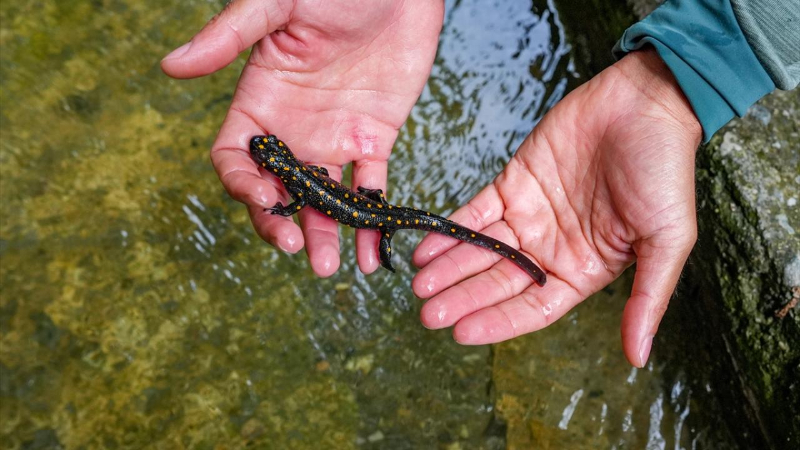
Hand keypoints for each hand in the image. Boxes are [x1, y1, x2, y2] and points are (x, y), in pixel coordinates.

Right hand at [161, 0, 442, 275]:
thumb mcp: (276, 3)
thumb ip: (229, 37)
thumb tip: (170, 66)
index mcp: (259, 102)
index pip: (235, 158)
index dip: (243, 185)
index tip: (266, 201)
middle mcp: (293, 128)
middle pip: (276, 190)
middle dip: (280, 224)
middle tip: (297, 249)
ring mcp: (333, 138)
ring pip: (323, 200)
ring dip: (325, 235)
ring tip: (328, 267)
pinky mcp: (374, 139)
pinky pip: (371, 190)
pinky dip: (373, 223)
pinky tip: (373, 255)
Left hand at [412, 48, 701, 366]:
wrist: (645, 103)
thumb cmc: (665, 171)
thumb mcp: (668, 241)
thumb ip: (649, 299)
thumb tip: (638, 357)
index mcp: (585, 269)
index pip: (533, 308)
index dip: (497, 321)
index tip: (462, 333)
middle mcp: (552, 249)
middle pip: (499, 282)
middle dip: (462, 298)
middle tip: (427, 314)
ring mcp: (530, 216)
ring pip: (481, 250)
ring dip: (449, 267)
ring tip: (419, 284)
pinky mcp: (513, 184)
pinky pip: (475, 213)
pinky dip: (451, 230)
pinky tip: (426, 247)